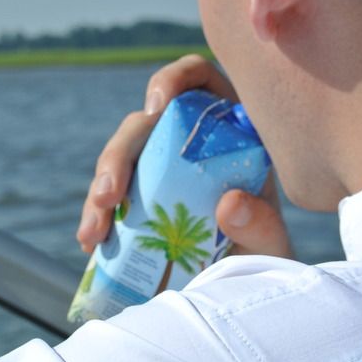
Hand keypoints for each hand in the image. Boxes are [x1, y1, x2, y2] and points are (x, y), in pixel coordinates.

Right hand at [76, 54, 291, 258]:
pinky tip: (90, 243)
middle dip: (117, 156)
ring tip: (94, 232)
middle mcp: (181, 138)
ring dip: (98, 192)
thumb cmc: (263, 249)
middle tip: (109, 196)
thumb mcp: (271, 244)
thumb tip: (230, 204)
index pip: (196, 79)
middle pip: (141, 124)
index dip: (172, 81)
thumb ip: (262, 226)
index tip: (154, 108)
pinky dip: (95, 217)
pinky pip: (105, 197)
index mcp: (222, 125)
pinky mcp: (132, 195)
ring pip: (115, 161)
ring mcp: (152, 165)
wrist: (242, 282)